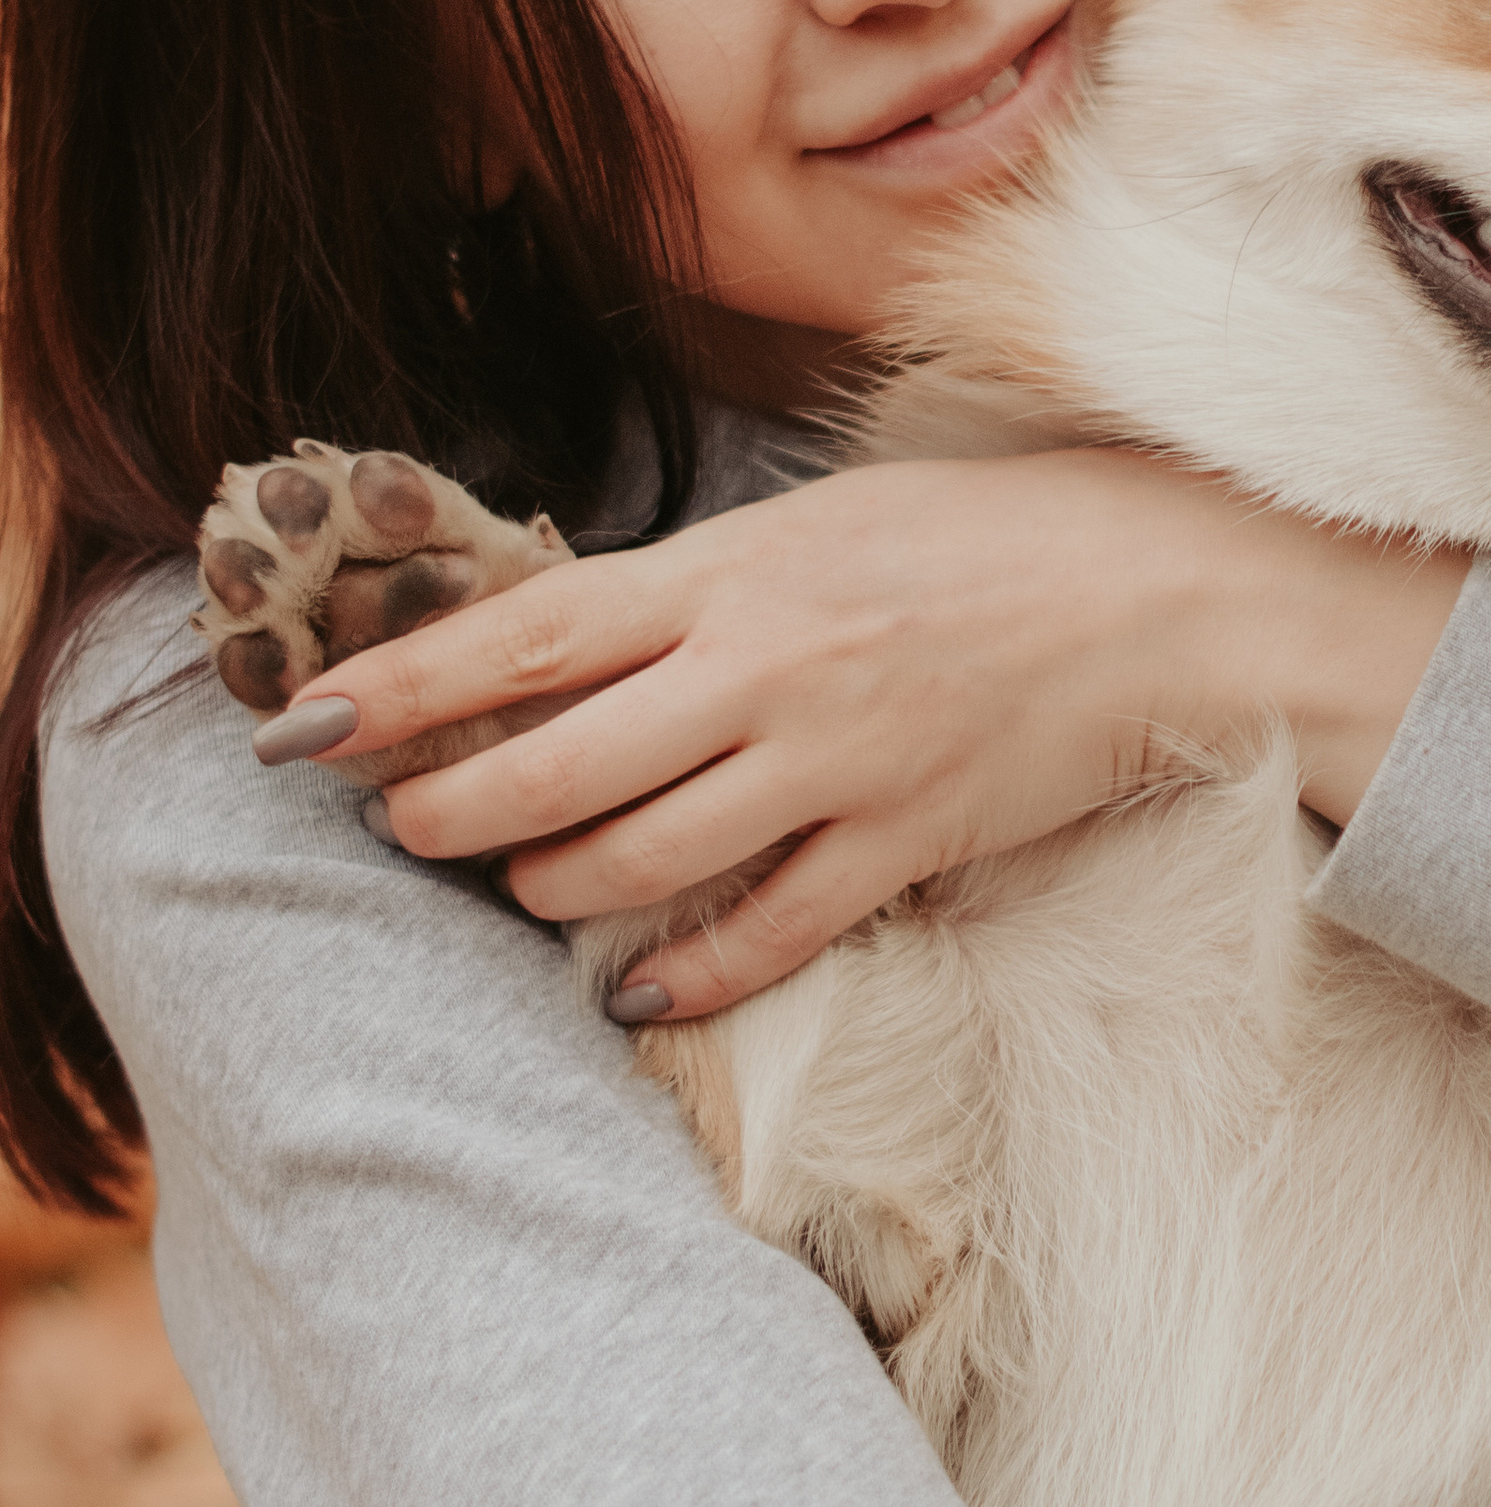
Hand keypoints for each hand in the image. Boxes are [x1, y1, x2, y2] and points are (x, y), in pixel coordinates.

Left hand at [304, 452, 1468, 1018]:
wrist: (1164, 594)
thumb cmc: (991, 535)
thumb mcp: (824, 515)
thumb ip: (700, 582)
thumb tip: (572, 637)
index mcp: (734, 570)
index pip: (525, 633)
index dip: (404, 685)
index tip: (309, 722)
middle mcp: (764, 670)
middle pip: (554, 768)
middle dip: (449, 811)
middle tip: (401, 826)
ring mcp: (833, 767)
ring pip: (639, 862)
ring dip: (553, 890)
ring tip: (523, 889)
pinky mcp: (903, 844)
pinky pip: (766, 934)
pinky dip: (688, 973)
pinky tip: (639, 991)